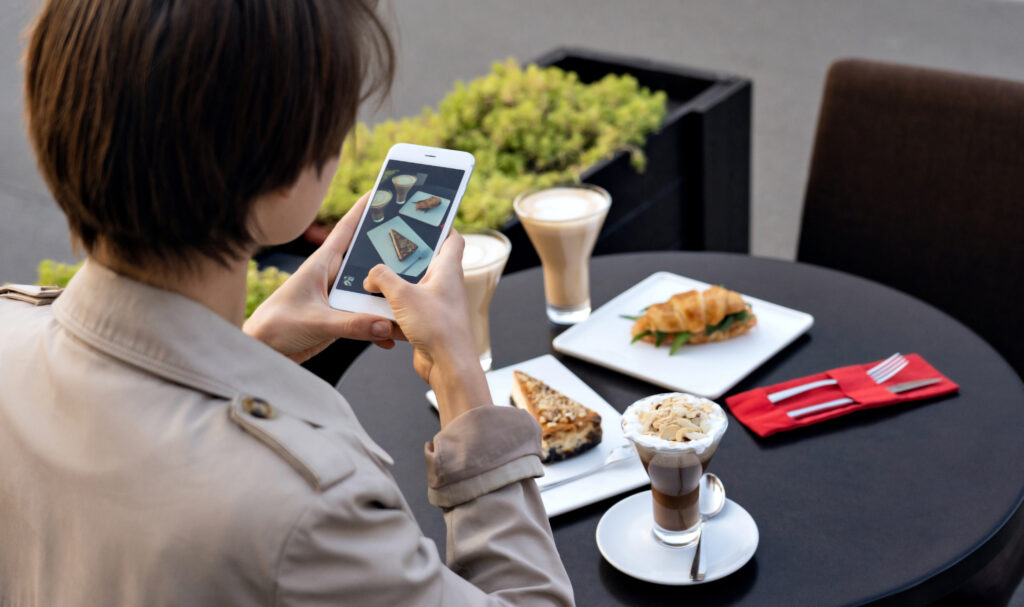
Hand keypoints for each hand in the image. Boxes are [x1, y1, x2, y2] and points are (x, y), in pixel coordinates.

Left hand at [244, 193, 403, 363]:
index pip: (346, 229)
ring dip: (389, 297)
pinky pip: (368, 318)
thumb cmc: (275, 326)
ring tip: (413, 297)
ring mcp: (338, 298)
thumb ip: (351, 324)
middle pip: (367, 259)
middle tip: (418, 243)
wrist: (263, 352)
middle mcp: (333, 277)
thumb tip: (384, 325)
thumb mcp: (315, 321)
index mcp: (322, 264)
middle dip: (390, 252)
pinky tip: (392, 336)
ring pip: (371, 292)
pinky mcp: (340, 319)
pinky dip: (380, 326)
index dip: (364, 209)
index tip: (383, 191)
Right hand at [363, 231, 490, 425]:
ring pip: (413, 289)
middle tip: (383, 250)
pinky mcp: (428, 325)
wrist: (448, 366)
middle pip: (426, 263)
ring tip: (372, 282)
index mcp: (448, 270)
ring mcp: (437, 306)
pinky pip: (407, 313)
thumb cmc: (437, 326)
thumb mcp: (402, 295)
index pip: (451, 238)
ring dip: (394, 288)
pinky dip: (393, 313)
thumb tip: (370, 276)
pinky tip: (376, 313)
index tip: (423, 219)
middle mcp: (445, 286)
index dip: (440, 226)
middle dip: (404, 258)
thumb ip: (382, 278)